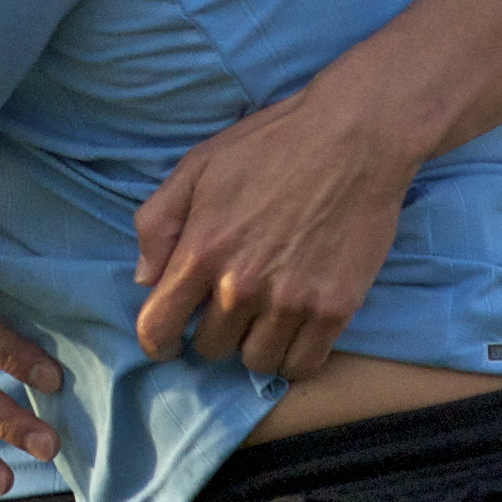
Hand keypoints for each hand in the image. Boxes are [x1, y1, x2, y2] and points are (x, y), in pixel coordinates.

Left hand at [131, 69, 432, 381]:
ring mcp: (291, 301)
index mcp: (202, 250)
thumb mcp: (198, 166)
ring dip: (255, 343)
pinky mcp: (335, 309)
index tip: (171, 336)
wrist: (356, 136)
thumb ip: (158, 223)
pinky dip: (295, 354)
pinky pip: (303, 365)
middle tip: (233, 302)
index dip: (159, 340)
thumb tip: (145, 279)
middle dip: (215, 330)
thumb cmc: (273, 144)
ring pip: (256, 362)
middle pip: (210, 349)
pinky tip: (296, 326)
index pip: (157, 329)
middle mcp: (241, 285)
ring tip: (266, 313)